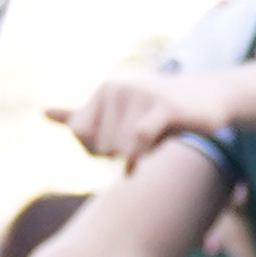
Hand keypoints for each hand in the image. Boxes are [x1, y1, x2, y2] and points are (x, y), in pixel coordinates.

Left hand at [54, 68, 225, 164]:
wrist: (212, 97)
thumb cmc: (160, 110)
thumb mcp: (118, 112)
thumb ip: (81, 115)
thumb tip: (42, 111)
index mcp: (103, 90)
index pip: (79, 133)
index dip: (94, 149)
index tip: (116, 144)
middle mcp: (116, 87)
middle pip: (100, 145)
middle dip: (120, 153)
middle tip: (142, 140)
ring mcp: (139, 95)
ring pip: (120, 148)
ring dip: (138, 155)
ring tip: (154, 140)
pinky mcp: (163, 107)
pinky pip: (138, 141)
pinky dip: (139, 157)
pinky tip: (137, 169)